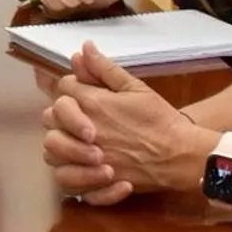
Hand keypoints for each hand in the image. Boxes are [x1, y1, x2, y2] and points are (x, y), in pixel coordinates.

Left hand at [40, 43, 211, 201]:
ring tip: (77, 143)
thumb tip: (83, 49)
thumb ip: (105, 69)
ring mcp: (87, 159)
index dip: (72, 88)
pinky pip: (67, 182)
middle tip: (79, 119)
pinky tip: (84, 167)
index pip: (63, 87)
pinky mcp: (95, 182)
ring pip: (50, 152)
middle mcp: (84, 131)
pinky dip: (72, 175)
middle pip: (49, 118)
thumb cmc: (160, 120)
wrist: (181, 155)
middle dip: (60, 115)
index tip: (84, 93)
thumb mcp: (135, 88)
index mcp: (93, 104)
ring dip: (60, 145)